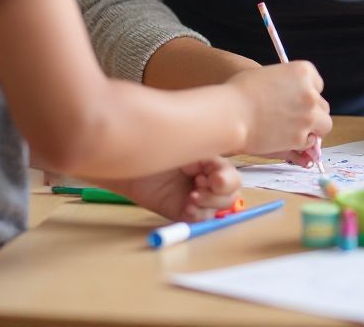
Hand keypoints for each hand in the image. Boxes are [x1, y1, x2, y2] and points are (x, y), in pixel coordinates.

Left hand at [110, 156, 241, 221]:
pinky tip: (186, 205)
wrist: (130, 159)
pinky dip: (197, 215)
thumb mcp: (189, 144)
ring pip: (217, 209)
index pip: (232, 177)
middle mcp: (208, 180)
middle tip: (198, 188)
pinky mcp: (180, 210)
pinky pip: (198, 219)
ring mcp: (195, 196)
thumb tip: (224, 162)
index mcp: (212, 162)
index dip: (227, 181)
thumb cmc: (159, 145)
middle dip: (218, 195)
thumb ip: (208, 150)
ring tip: (191, 198)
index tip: (212, 179)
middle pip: (231, 195)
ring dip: (208, 204)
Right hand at [230, 61, 331, 156]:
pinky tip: (286, 139)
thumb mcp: (269, 76)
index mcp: (303, 71)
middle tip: (294, 119)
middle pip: (322, 106)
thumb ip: (288, 84)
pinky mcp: (302, 136)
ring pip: (324, 124)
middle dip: (311, 113)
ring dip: (313, 128)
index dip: (306, 94)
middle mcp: (310, 92)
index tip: (296, 101)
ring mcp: (308, 115)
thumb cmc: (240, 91)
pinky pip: (310, 141)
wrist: (231, 113)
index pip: (317, 84)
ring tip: (294, 131)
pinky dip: (301, 143)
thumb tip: (292, 98)